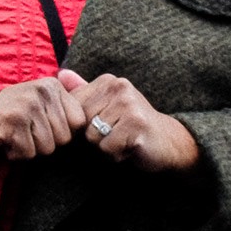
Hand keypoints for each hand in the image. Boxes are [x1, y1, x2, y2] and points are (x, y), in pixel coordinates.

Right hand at [0, 74, 82, 165]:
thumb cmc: (13, 114)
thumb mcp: (42, 101)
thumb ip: (67, 103)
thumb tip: (90, 104)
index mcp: (53, 86)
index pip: (79, 122)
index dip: (63, 132)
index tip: (44, 125)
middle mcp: (42, 92)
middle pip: (64, 139)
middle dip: (45, 142)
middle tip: (26, 130)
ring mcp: (27, 106)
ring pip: (47, 148)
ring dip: (29, 148)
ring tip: (16, 134)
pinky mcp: (12, 123)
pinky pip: (27, 153)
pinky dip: (15, 153)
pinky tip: (6, 140)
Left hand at [69, 75, 202, 173]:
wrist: (169, 143)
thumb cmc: (133, 126)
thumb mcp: (108, 106)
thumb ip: (84, 91)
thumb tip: (60, 75)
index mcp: (109, 82)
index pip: (73, 108)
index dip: (86, 126)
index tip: (109, 124)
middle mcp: (119, 87)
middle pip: (81, 124)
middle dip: (95, 138)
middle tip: (118, 134)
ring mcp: (128, 104)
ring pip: (92, 137)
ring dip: (106, 147)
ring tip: (124, 140)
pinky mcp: (136, 125)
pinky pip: (107, 148)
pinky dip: (117, 155)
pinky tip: (131, 148)